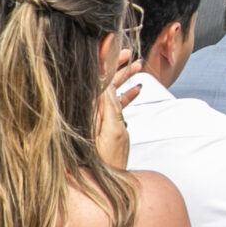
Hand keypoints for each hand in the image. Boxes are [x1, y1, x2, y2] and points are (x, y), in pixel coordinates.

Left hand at [96, 45, 141, 165]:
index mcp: (88, 109)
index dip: (102, 57)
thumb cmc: (107, 162)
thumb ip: (109, 105)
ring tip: (137, 65)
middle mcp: (88, 111)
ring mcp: (95, 118)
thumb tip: (104, 79)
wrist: (105, 185)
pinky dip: (125, 95)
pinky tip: (137, 89)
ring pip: (108, 91)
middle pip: (100, 81)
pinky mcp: (102, 126)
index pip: (94, 77)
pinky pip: (113, 105)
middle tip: (129, 52)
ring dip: (123, 77)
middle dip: (114, 64)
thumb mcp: (113, 131)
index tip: (110, 41)